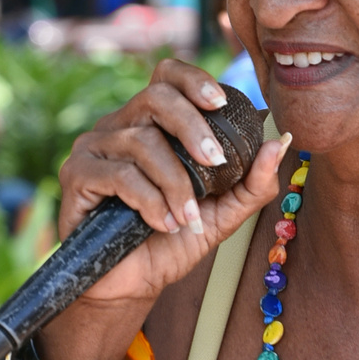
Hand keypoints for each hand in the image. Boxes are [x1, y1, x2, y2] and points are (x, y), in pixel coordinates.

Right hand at [58, 58, 289, 305]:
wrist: (134, 283)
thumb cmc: (175, 240)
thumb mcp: (224, 212)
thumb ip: (254, 180)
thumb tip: (282, 141)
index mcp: (153, 124)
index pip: (168, 76)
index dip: (193, 79)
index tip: (221, 103)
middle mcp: (121, 126)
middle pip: (156, 97)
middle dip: (193, 127)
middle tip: (216, 162)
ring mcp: (94, 147)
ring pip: (142, 141)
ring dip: (175, 183)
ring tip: (187, 216)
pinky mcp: (76, 175)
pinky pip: (119, 174)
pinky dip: (150, 200)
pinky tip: (164, 223)